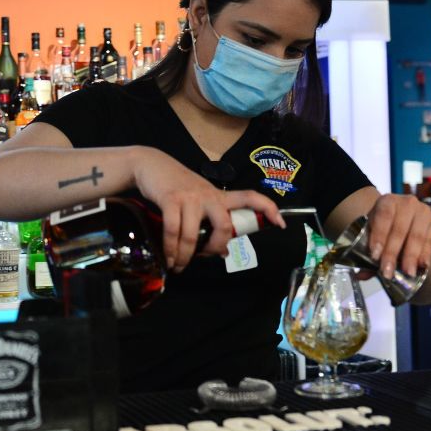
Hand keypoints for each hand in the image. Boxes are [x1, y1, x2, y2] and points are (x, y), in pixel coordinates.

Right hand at [132, 147, 284, 272]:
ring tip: (178, 266)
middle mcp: (208, 195)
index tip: (280, 223)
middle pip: (224, 225)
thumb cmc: (176, 185)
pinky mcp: (170, 199)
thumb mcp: (198, 199)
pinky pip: (172, 231)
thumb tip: (221, 253)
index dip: (267, 208)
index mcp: (218, 196)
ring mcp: (189, 197)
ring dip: (185, 256)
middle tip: (206, 257)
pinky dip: (170, 249)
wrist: (150, 164)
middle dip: (216, 247)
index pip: (250, 197)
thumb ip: (210, 221)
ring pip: (193, 235)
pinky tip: (169, 257)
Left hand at [364, 194, 430, 279]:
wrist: (404, 221)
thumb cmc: (385, 228)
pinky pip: (430, 240)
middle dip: (392, 253)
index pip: (383, 216)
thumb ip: (366, 253)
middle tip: (387, 272)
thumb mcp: (373, 234)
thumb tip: (361, 275)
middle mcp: (407, 203)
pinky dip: (426, 254)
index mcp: (387, 201)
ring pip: (416, 236)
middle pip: (399, 230)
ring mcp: (424, 211)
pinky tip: (422, 266)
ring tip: (407, 273)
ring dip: (411, 257)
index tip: (375, 256)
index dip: (379, 236)